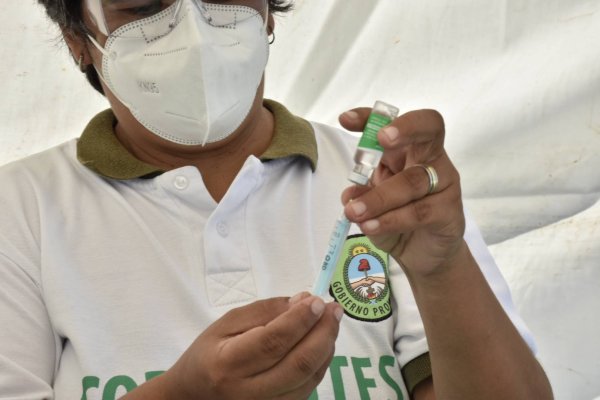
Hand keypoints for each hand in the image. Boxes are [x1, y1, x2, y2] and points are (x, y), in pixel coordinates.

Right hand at [164, 293, 342, 399]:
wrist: (195, 396)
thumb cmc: (209, 354)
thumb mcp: (227, 324)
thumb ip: (265, 311)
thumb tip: (302, 301)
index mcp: (229, 363)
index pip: (272, 341)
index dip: (300, 320)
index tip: (317, 301)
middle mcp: (248, 392)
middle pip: (298, 364)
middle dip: (323, 333)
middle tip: (334, 309)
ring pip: (308, 378)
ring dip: (326, 347)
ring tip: (330, 323)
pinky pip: (308, 388)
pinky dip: (321, 363)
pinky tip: (322, 343)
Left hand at [340, 108, 464, 276]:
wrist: (425, 254)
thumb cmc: (399, 220)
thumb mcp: (373, 203)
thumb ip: (362, 193)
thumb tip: (349, 194)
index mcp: (408, 150)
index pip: (394, 124)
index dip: (371, 118)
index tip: (345, 120)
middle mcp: (430, 160)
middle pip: (428, 130)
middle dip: (404, 129)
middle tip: (381, 139)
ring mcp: (444, 184)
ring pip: (412, 182)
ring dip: (378, 197)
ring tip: (354, 212)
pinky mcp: (450, 212)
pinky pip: (419, 212)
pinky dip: (391, 220)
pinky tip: (371, 226)